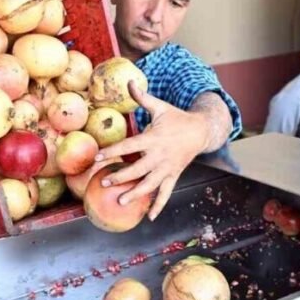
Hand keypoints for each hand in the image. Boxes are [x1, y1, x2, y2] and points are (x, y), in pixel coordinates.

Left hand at [95, 82, 211, 219]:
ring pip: (150, 184)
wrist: (201, 131)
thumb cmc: (176, 118)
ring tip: (121, 202)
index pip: (130, 145)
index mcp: (153, 138)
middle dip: (121, 177)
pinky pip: (166, 193)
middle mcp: (160, 155)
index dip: (113, 151)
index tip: (98, 157)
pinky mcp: (173, 175)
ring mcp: (167, 168)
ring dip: (136, 194)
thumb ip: (142, 97)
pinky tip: (149, 217)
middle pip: (138, 169)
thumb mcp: (160, 107)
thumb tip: (129, 81)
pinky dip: (159, 205)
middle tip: (104, 183)